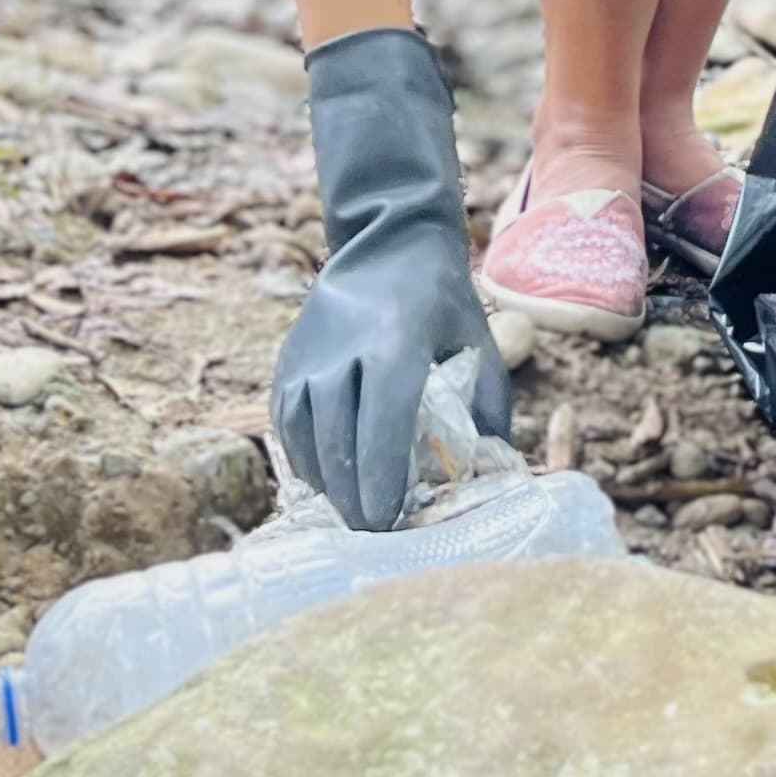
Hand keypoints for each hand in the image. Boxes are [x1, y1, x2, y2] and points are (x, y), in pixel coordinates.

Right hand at [272, 26, 510, 528]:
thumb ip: (488, 410)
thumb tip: (490, 475)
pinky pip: (287, 426)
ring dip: (330, 483)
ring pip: (306, 438)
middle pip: (340, 439)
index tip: (389, 521)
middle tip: (376, 534)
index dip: (383, 478)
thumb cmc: (443, 302)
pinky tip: (332, 481)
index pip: (382, 421)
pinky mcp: (285, 363)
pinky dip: (307, 459)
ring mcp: (306, 355)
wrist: (388, 242)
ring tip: (356, 513)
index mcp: (395, 341)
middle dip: (356, 496)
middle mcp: (342, 349)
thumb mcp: (479, 346)